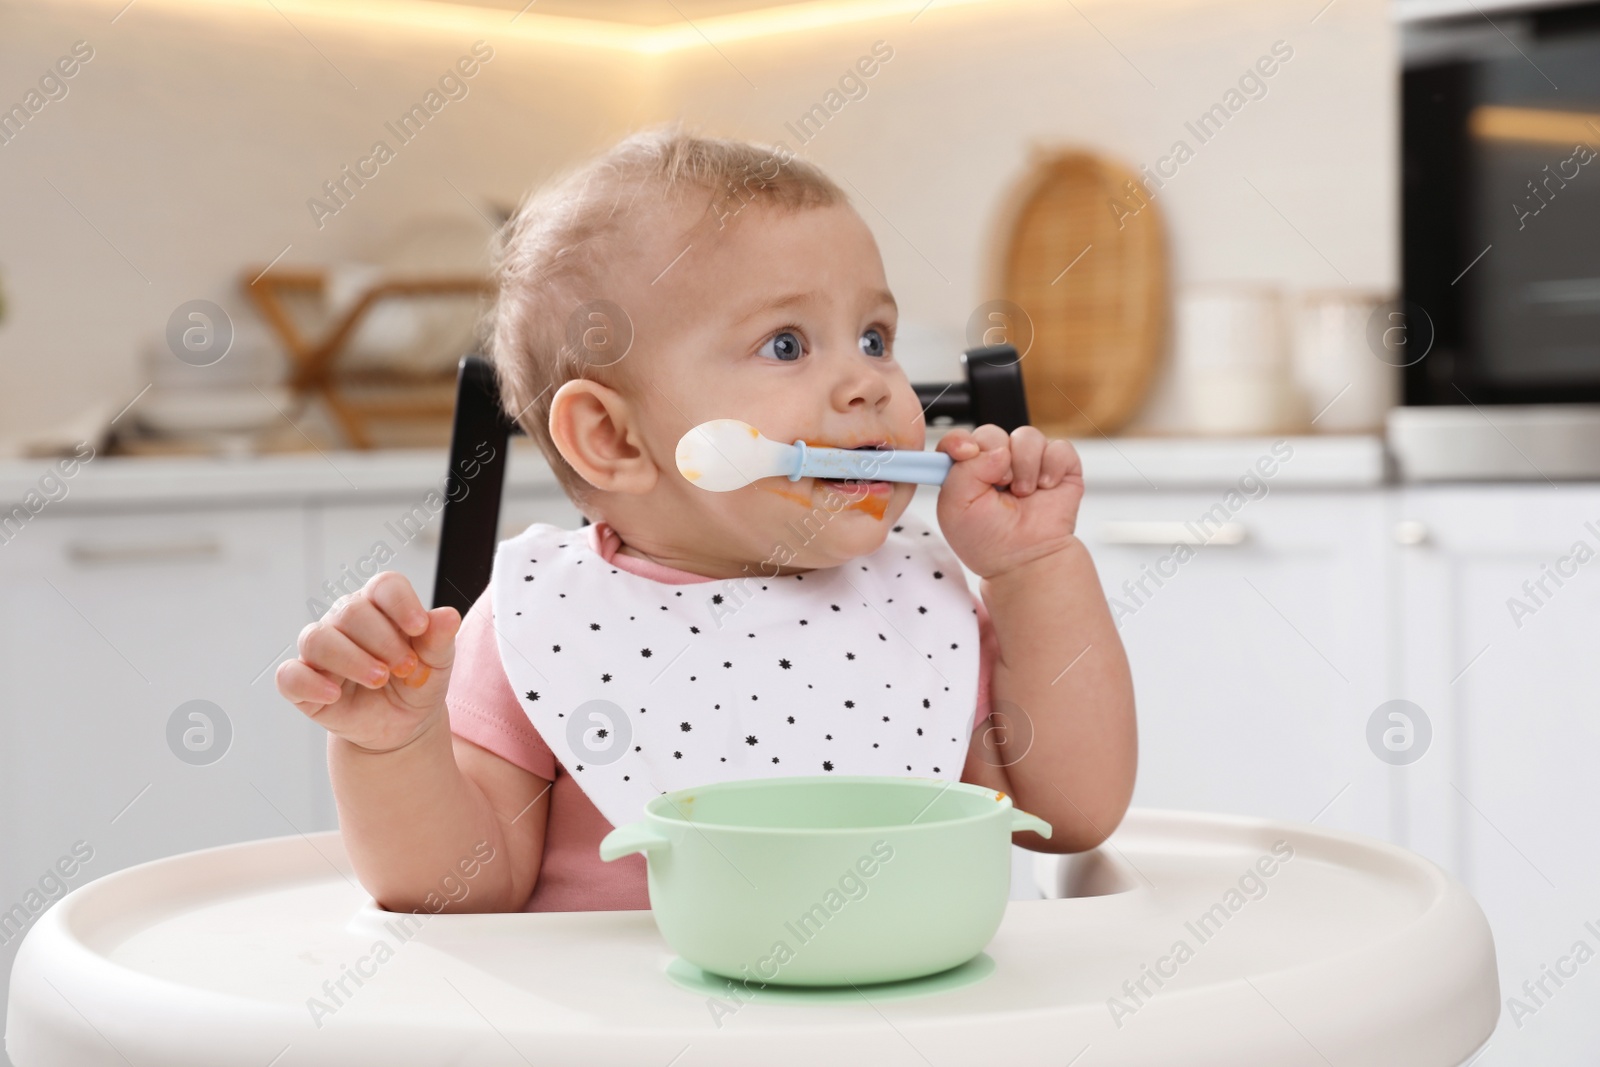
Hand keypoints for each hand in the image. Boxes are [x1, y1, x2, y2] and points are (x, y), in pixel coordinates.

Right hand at [276, 572, 460, 753]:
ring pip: (317, 639)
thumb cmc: (417, 683)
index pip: (383, 586)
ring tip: (379, 679)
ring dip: (351, 660)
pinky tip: (335, 694)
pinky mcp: (302, 683)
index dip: (401, 603)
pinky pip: (289, 676)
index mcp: (380, 606)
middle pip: (351, 612)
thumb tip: (449, 615)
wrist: (402, 725)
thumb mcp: (437, 663)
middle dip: (383, 641)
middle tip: (405, 668)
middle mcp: (344, 621)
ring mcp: (320, 651)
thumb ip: (440, 639)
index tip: (419, 628)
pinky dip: (310, 683)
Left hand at [934, 425, 1083, 579]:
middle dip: (996, 457)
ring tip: (1023, 493)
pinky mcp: (1060, 468)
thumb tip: (999, 451)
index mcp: (968, 470)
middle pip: (993, 433)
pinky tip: (1045, 488)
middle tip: (1001, 485)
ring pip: (1027, 436)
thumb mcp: (956, 508)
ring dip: (1025, 465)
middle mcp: (997, 463)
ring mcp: (1030, 463)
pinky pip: (1059, 447)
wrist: (1025, 560)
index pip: (959, 439)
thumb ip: (963, 471)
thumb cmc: (988, 540)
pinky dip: (1052, 467)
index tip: (965, 452)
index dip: (959, 440)